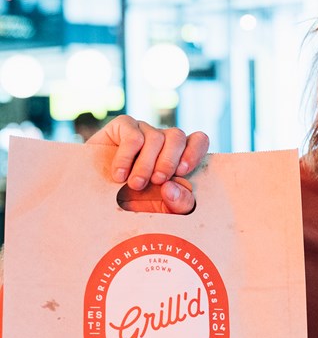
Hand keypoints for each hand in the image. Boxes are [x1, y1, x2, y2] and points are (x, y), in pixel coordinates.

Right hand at [88, 115, 208, 213]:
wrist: (99, 203)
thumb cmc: (137, 206)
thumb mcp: (163, 210)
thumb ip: (179, 203)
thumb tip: (171, 187)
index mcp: (179, 155)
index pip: (198, 140)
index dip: (194, 151)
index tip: (183, 171)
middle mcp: (163, 140)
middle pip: (177, 136)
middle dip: (168, 162)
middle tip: (157, 181)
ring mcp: (144, 131)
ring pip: (155, 137)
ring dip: (145, 164)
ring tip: (135, 185)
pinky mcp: (123, 126)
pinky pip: (132, 136)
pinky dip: (126, 157)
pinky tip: (119, 175)